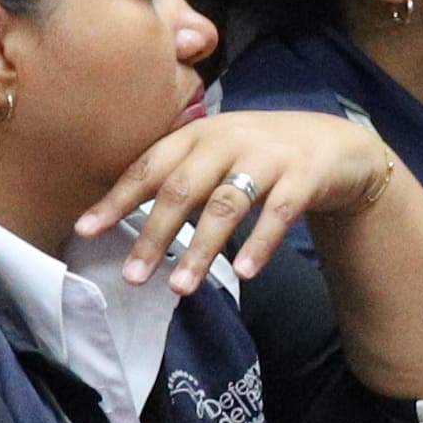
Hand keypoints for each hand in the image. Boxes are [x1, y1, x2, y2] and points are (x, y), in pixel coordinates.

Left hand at [77, 111, 404, 296]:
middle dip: (154, 234)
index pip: (149, 167)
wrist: (336, 143)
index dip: (117, 199)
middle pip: (182, 189)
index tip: (86, 231)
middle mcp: (228, 139)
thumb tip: (118, 211)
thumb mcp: (217, 151)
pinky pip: (279, 213)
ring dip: (200, 248)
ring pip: (226, 205)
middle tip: (132, 276)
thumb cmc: (261, 153)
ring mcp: (268, 157)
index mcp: (198, 134)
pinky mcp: (304, 176)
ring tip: (180, 288)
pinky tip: (245, 273)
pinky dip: (261, 244)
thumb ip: (177, 172)